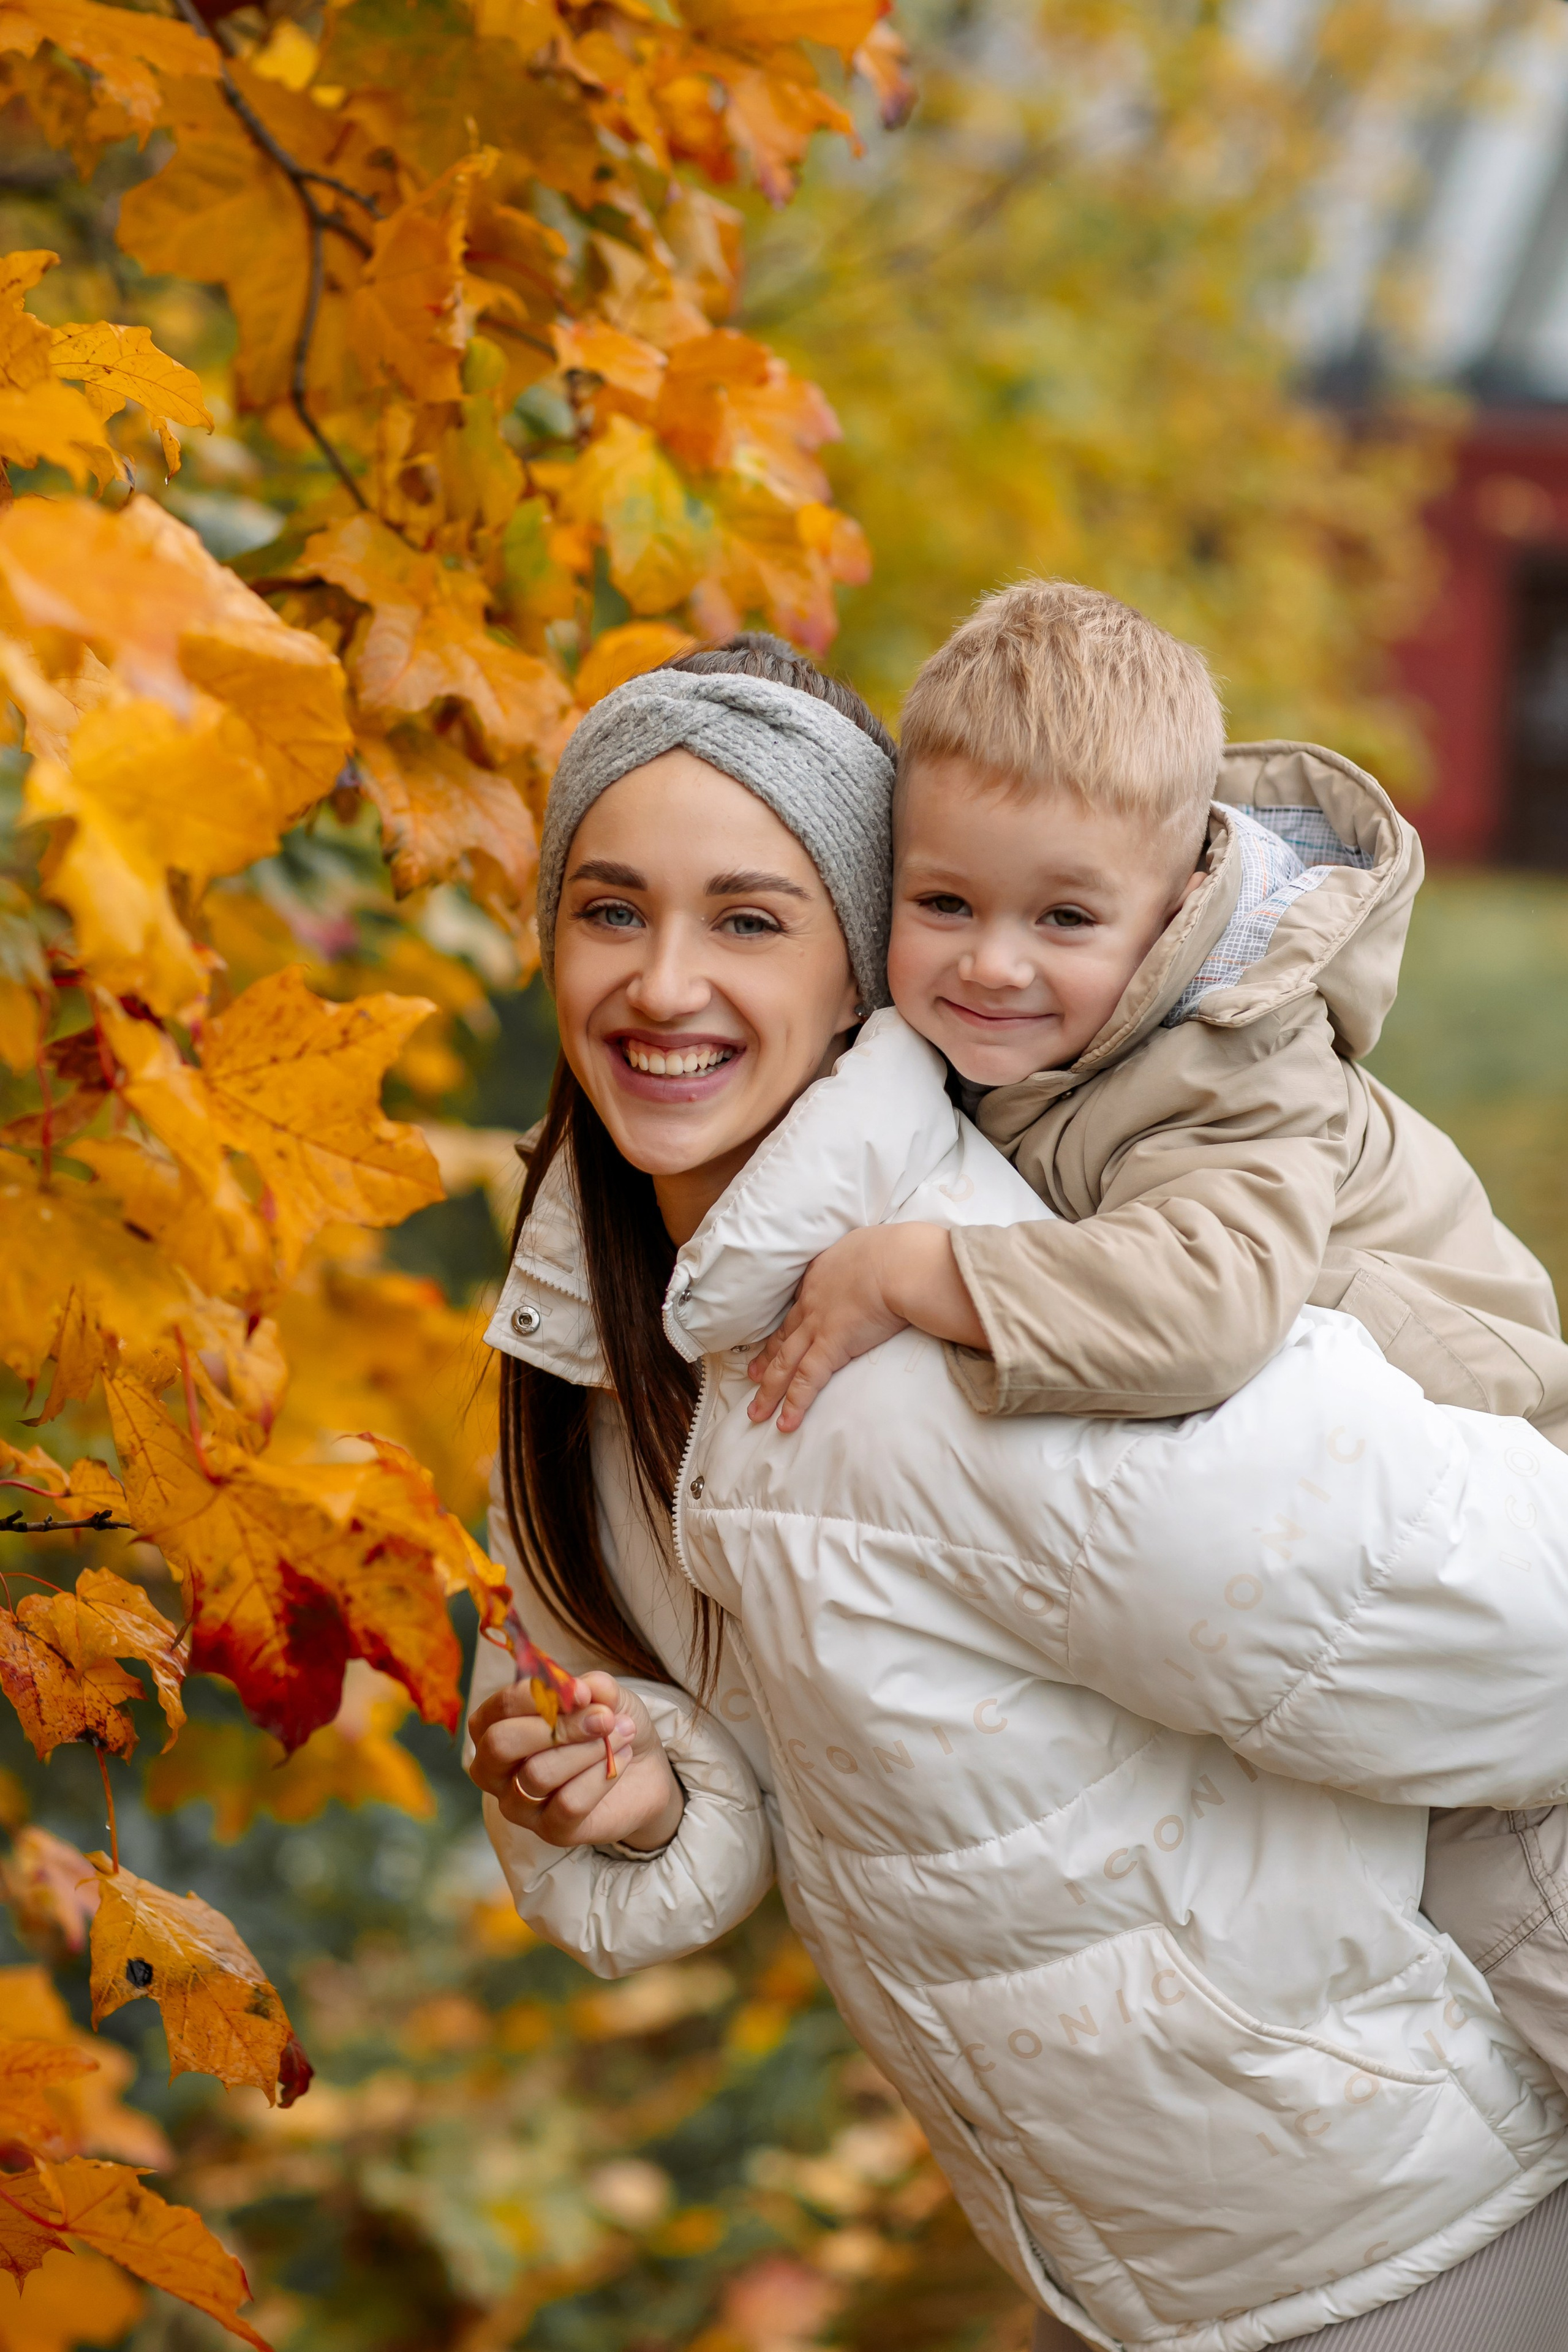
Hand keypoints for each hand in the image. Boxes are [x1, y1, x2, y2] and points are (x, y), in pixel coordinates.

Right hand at [467, 1668, 685, 1852]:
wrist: (642, 1768)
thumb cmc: (606, 1725)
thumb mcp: (604, 1696)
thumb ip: (590, 1686)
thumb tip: (577, 1689)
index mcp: (494, 1725)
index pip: (501, 1707)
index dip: (540, 1694)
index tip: (584, 1692)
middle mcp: (494, 1768)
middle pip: (502, 1744)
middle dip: (558, 1726)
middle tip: (604, 1718)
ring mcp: (517, 1804)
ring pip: (539, 1774)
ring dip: (589, 1749)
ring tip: (622, 1734)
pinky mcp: (549, 1831)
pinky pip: (568, 1804)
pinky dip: (601, 1777)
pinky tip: (621, 1758)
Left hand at [747, 1222, 986, 1431]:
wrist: (901, 1263)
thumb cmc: (898, 1249)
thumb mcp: (874, 1244)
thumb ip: (870, 1257)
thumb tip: (883, 1259)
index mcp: (822, 1274)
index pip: (800, 1305)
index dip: (786, 1326)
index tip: (777, 1339)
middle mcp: (812, 1301)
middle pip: (784, 1337)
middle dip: (766, 1360)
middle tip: (751, 1376)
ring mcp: (818, 1325)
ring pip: (785, 1364)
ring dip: (769, 1391)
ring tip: (756, 1413)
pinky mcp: (831, 1346)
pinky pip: (807, 1380)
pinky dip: (794, 1403)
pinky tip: (784, 1424)